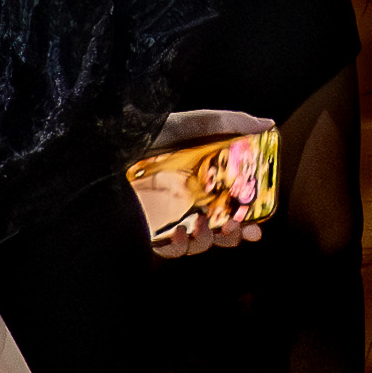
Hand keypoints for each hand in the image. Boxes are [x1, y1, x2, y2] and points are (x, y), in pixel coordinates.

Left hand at [132, 106, 275, 257]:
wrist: (104, 150)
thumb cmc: (146, 132)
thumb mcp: (189, 124)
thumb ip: (227, 124)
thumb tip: (268, 123)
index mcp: (200, 179)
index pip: (230, 203)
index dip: (247, 216)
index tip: (258, 224)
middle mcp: (185, 200)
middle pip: (219, 227)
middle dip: (235, 234)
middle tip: (242, 231)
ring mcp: (166, 217)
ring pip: (199, 241)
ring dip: (209, 238)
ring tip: (203, 224)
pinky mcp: (148, 231)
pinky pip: (171, 249)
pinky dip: (181, 245)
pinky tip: (180, 231)